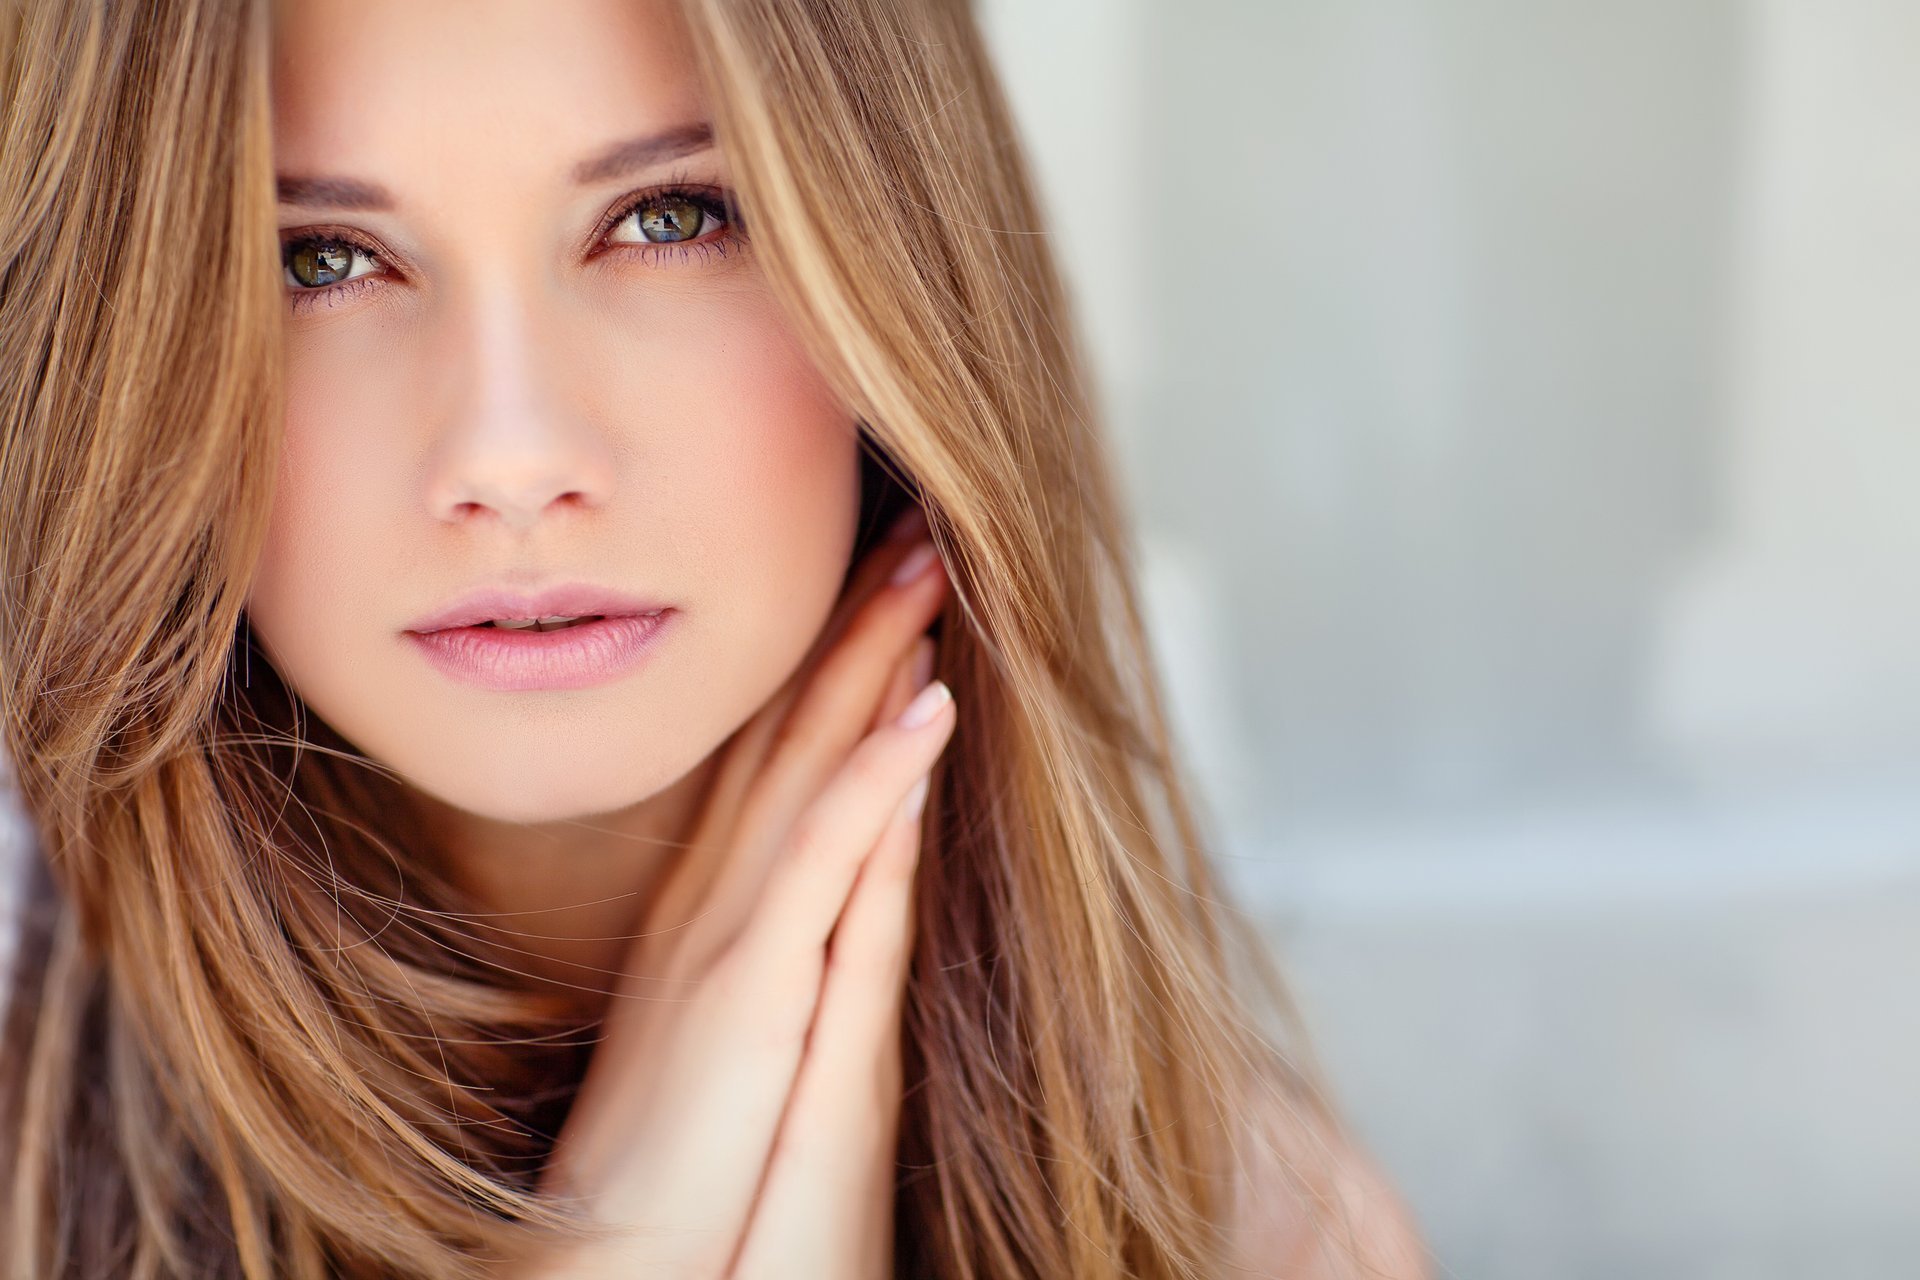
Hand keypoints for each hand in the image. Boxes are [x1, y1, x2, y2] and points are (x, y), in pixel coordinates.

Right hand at [509, 509, 954, 1279]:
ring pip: (810, 768)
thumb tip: (809, 909)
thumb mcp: (720, 1041)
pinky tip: (930, 707)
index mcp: (711, 915)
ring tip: (929, 566)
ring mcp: (728, 939)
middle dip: (853, 626)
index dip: (825, 665)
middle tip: (914, 528)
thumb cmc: (666, 1170)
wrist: (598, 1260)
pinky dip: (877, 778)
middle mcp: (715, 903)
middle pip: (791, 734)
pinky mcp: (749, 991)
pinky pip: (822, 859)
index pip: (774, 760)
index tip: (878, 585)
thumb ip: (761, 965)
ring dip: (871, 661)